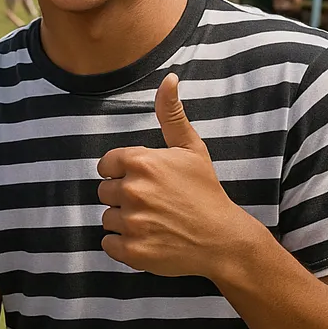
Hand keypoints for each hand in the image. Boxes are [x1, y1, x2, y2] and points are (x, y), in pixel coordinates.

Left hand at [96, 74, 250, 278]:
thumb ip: (171, 114)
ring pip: (107, 218)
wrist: (223, 239)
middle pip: (104, 192)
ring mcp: (131, 222)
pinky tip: (147, 239)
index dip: (122, 173)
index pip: (106, 165)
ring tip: (153, 222)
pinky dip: (122, 245)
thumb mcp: (191, 148)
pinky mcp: (132, 251)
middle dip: (123, 197)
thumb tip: (168, 78)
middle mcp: (132, 190)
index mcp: (141, 162)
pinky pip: (108, 244)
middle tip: (153, 203)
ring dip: (124, 221)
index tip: (144, 181)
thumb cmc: (205, 191)